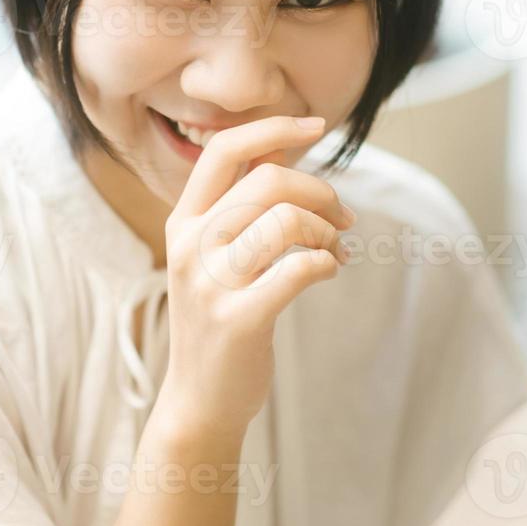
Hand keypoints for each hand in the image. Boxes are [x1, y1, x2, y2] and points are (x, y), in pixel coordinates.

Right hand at [151, 116, 355, 438]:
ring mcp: (210, 284)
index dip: (274, 127)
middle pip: (269, 182)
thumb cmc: (221, 316)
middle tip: (343, 218)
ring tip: (336, 249)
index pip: (224, 150)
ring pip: (285, 220)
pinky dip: (327, 262)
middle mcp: (189, 246)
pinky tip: (330, 269)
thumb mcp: (215, 253)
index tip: (317, 124)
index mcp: (183, 221)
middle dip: (320, 192)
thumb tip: (284, 142)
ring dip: (327, 230)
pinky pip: (299, 269)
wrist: (200, 400)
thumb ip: (242, 202)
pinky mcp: (238, 320)